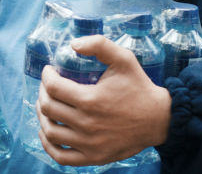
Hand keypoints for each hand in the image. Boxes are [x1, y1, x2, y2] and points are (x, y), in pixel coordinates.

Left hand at [37, 35, 171, 166]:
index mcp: (91, 99)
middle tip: (47, 86)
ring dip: (42, 117)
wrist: (158, 118)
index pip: (53, 88)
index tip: (49, 70)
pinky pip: (61, 156)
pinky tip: (48, 133)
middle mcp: (86, 123)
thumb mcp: (125, 58)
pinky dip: (48, 145)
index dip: (46, 76)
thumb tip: (73, 44)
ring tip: (46, 106)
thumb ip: (100, 45)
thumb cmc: (139, 87)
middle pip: (48, 109)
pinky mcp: (93, 157)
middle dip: (42, 93)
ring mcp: (88, 143)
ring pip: (50, 132)